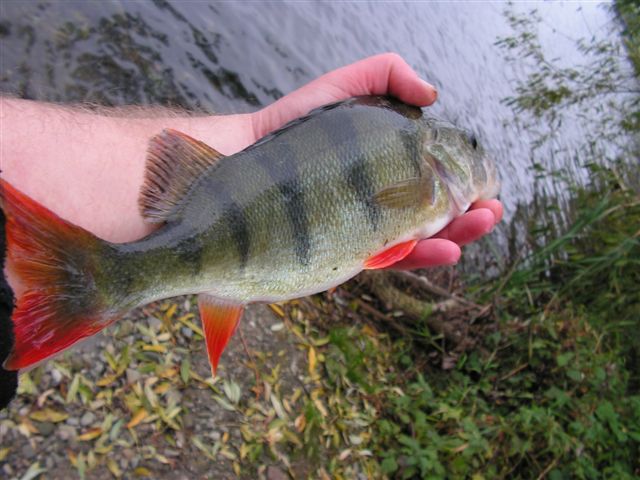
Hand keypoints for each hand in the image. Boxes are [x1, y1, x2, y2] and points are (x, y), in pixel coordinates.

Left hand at [250, 53, 502, 268]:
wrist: (247, 158)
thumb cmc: (297, 127)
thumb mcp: (346, 86)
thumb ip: (388, 74)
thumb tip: (434, 94)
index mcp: (391, 170)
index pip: (438, 182)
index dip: (467, 186)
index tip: (489, 185)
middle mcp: (382, 202)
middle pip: (435, 216)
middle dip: (469, 216)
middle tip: (491, 211)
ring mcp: (364, 229)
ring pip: (418, 241)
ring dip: (454, 237)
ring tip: (479, 225)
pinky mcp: (344, 252)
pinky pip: (387, 258)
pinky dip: (418, 256)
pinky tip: (442, 249)